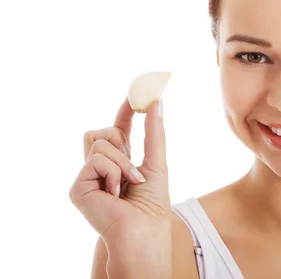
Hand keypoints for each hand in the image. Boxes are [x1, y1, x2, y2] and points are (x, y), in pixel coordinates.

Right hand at [69, 97, 170, 240]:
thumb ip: (154, 132)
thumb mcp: (156, 162)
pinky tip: (115, 193)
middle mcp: (99, 168)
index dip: (124, 112)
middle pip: (103, 131)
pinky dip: (113, 172)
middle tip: (134, 165)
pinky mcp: (77, 186)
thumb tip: (157, 101)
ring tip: (129, 183)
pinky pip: (96, 158)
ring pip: (99, 141)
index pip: (117, 131)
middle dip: (121, 138)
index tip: (134, 95)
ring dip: (122, 160)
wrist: (142, 231)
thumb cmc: (152, 204)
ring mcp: (87, 177)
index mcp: (119, 163)